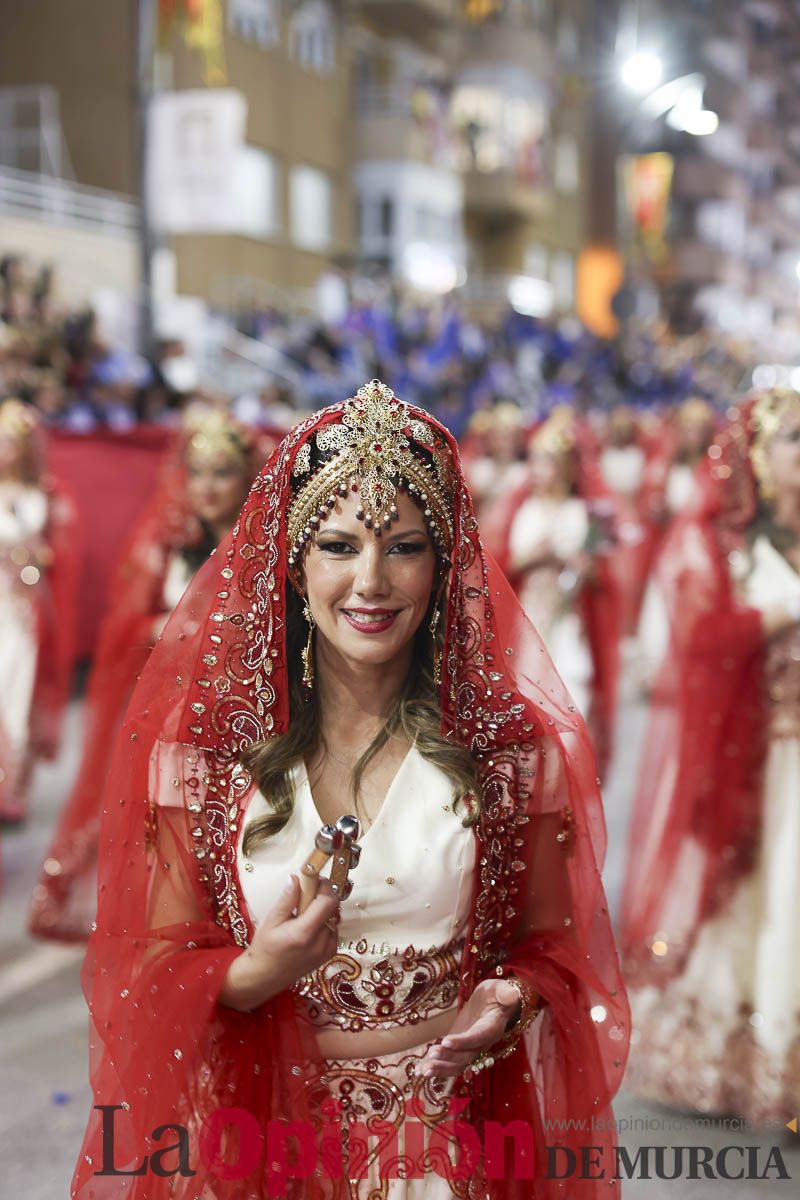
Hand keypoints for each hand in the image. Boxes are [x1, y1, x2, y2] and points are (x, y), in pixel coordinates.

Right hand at [220, 875, 339, 1011]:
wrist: (265, 977)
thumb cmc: (264, 948)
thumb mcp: (271, 920)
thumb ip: (287, 899)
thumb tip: (296, 878)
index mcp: (304, 933)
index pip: (328, 902)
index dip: (325, 887)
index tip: (315, 880)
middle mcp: (320, 943)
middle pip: (334, 909)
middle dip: (324, 896)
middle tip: (308, 893)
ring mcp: (327, 950)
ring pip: (335, 918)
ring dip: (325, 909)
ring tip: (305, 912)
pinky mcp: (329, 954)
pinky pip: (334, 930)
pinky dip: (326, 922)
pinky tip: (310, 925)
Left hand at [415, 978, 521, 1078]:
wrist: (495, 1004)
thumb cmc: (498, 994)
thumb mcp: (502, 989)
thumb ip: (506, 993)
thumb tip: (512, 994)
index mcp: (492, 1028)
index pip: (477, 1037)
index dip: (463, 1041)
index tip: (446, 1041)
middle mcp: (481, 1043)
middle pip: (466, 1056)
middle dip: (448, 1058)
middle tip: (431, 1055)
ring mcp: (470, 1049)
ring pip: (457, 1064)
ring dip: (440, 1069)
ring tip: (423, 1071)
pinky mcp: (460, 1049)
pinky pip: (449, 1063)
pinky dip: (435, 1068)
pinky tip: (419, 1072)